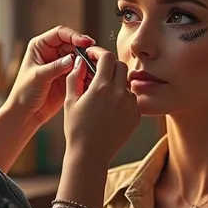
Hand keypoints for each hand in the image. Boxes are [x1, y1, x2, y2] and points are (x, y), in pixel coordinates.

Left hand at [5, 26, 93, 126]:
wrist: (26, 113)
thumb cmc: (24, 93)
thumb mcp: (38, 78)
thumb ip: (55, 67)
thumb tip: (72, 57)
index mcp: (40, 46)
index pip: (60, 34)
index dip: (74, 36)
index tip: (85, 42)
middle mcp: (51, 52)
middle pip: (72, 43)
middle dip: (84, 48)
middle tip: (94, 54)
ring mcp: (61, 64)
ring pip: (79, 56)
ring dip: (87, 60)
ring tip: (96, 65)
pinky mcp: (68, 76)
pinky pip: (81, 69)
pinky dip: (88, 71)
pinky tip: (94, 74)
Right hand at [64, 47, 139, 165]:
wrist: (90, 155)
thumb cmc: (76, 128)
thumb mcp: (70, 101)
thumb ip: (75, 77)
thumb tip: (80, 61)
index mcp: (101, 87)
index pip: (106, 57)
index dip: (99, 53)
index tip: (93, 55)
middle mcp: (119, 93)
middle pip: (120, 66)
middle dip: (109, 66)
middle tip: (99, 73)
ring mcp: (130, 105)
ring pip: (127, 83)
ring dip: (116, 84)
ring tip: (103, 97)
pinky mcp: (136, 115)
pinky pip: (131, 99)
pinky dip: (122, 99)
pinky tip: (111, 110)